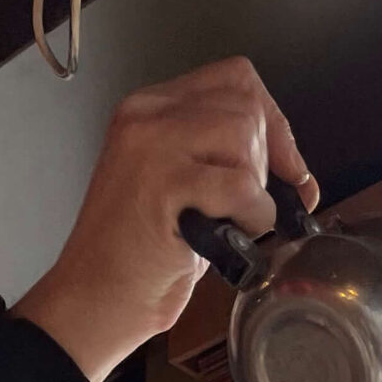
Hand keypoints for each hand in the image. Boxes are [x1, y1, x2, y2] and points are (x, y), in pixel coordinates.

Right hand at [11, 57, 315, 381]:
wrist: (92, 301)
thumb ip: (216, 157)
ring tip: (233, 224)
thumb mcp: (175, 188)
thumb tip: (289, 163)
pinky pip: (240, 185)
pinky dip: (253, 217)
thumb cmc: (132, 260)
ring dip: (256, 190)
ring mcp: (152, 145)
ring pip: (244, 136)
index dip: (273, 120)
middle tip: (251, 206)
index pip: (234, 79)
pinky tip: (231, 238)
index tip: (287, 164)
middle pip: (245, 105)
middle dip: (267, 161)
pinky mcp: (163, 183)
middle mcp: (147, 116)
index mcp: (148, 109)